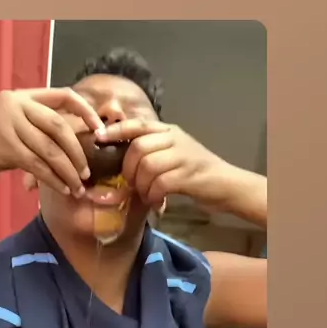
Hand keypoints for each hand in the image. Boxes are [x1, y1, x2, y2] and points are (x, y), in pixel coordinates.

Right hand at [0, 88, 104, 195]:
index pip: (63, 95)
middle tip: (86, 171)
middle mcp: (15, 104)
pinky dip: (53, 179)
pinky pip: (38, 165)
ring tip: (77, 186)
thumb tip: (80, 139)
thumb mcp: (14, 127)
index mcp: (22, 96)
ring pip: (50, 149)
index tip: (100, 129)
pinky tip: (62, 188)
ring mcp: (8, 124)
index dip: (85, 111)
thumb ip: (40, 127)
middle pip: (58, 126)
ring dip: (68, 170)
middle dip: (77, 151)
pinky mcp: (5, 146)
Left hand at [96, 119, 231, 209]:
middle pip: (138, 148)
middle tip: (132, 185)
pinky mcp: (189, 174)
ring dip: (142, 186)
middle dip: (129, 169)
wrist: (228, 185)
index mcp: (169, 131)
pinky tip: (158, 203)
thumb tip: (120, 160)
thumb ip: (152, 151)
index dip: (115, 130)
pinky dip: (154, 196)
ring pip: (147, 166)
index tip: (98, 138)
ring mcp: (184, 155)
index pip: (138, 124)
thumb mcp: (174, 154)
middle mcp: (175, 139)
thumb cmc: (197, 173)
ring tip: (147, 196)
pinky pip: (160, 183)